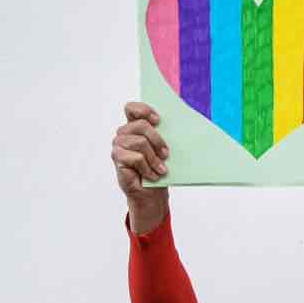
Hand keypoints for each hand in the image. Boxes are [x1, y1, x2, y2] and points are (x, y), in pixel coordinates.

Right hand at [112, 101, 170, 233]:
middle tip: (166, 154)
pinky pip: (136, 158)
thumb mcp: (164, 150)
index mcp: (135, 126)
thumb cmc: (159, 169)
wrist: (151, 194)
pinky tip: (153, 175)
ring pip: (140, 142)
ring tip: (161, 169)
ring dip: (154, 158)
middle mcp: (124, 133)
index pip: (132, 108)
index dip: (144, 110)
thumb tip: (186, 125)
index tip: (158, 120)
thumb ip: (165, 136)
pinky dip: (148, 168)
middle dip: (157, 139)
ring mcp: (119, 144)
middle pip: (140, 125)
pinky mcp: (117, 157)